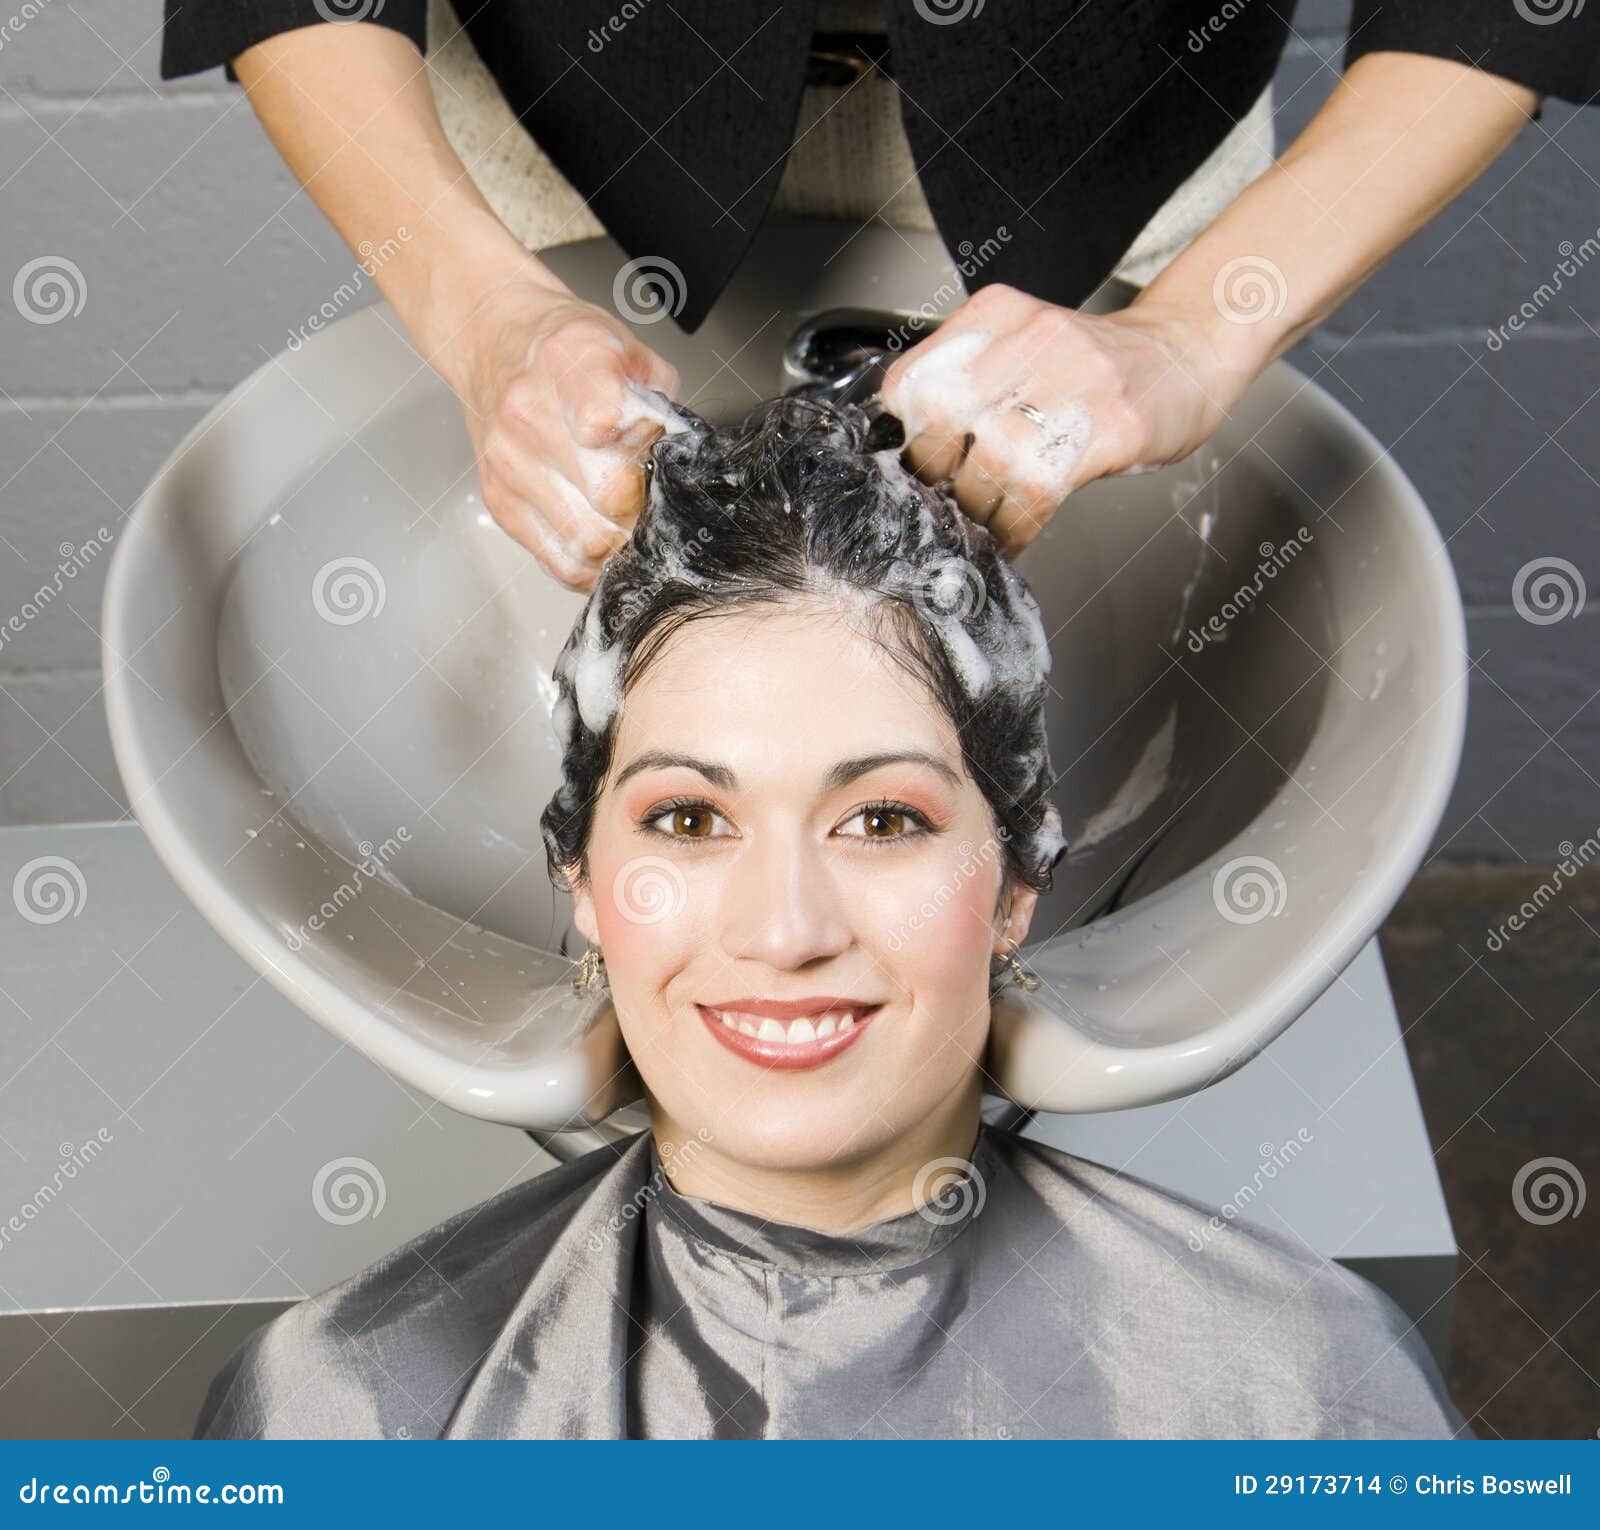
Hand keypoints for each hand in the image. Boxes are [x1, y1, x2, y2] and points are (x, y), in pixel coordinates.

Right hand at [451, 281, 679, 591]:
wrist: (496, 343)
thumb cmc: (569, 354)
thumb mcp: (630, 354)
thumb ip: (660, 406)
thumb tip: (679, 466)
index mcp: (570, 358)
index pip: (605, 418)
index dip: (642, 444)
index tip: (648, 444)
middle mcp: (529, 409)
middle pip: (610, 495)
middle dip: (644, 502)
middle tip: (651, 493)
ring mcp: (509, 460)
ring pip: (588, 539)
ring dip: (621, 539)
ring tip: (627, 516)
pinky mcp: (499, 502)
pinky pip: (561, 562)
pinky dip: (592, 563)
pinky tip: (602, 535)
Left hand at [880, 283, 1248, 556]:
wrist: (1187, 351)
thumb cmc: (1099, 363)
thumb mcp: (1026, 343)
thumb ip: (973, 376)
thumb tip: (916, 448)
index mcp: (1000, 313)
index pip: (917, 376)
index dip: (906, 433)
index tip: (914, 465)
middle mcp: (1034, 338)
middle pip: (946, 419)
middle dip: (936, 474)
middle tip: (942, 501)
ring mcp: (1077, 378)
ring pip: (991, 459)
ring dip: (976, 509)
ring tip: (978, 526)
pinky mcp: (1112, 424)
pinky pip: (1040, 487)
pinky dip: (1015, 524)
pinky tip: (1012, 535)